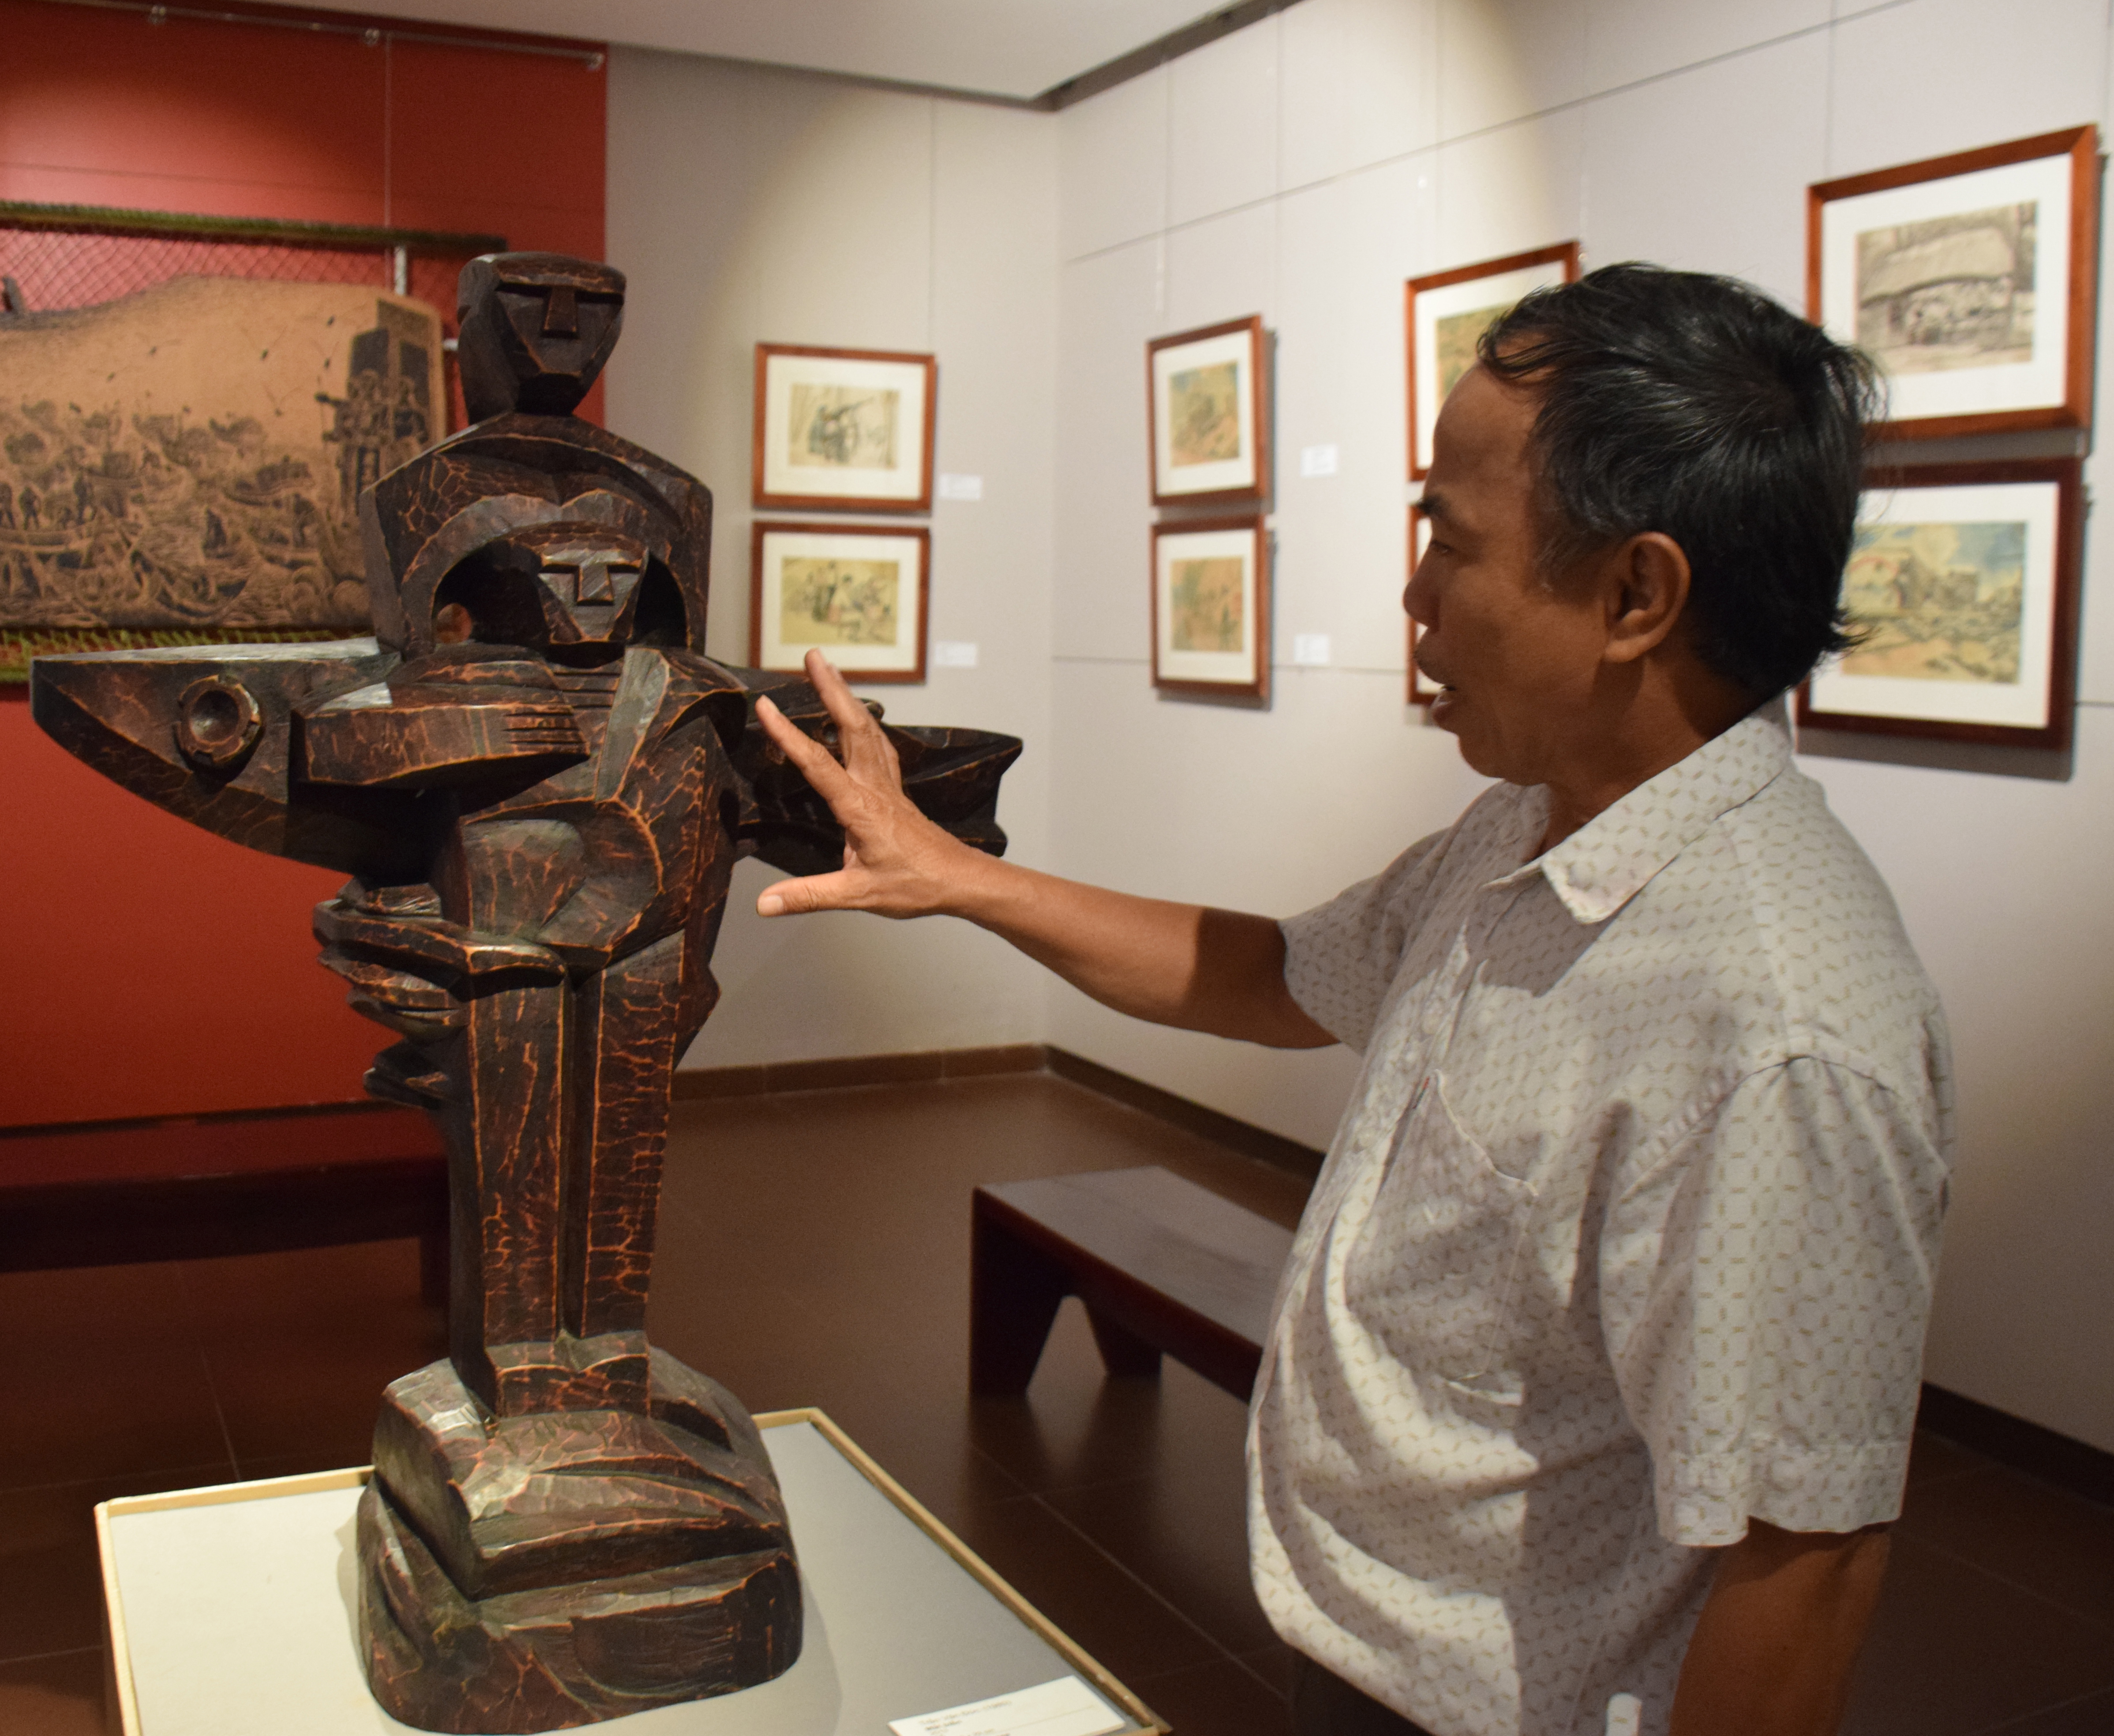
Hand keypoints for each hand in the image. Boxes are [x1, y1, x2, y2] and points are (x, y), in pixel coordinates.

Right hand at [752, 649, 986, 918]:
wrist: (960, 881)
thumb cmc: (916, 886)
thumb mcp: (859, 894)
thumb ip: (809, 895)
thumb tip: (764, 904)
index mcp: (861, 807)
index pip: (818, 764)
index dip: (789, 736)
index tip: (765, 707)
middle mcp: (876, 788)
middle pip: (852, 725)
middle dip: (831, 688)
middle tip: (813, 655)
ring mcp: (889, 786)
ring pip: (868, 730)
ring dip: (848, 698)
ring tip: (831, 671)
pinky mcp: (896, 792)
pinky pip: (880, 746)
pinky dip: (866, 724)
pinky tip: (862, 719)